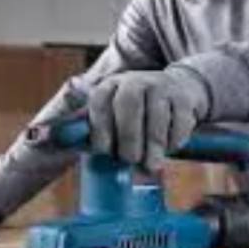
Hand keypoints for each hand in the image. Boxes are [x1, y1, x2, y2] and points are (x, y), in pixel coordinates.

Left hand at [88, 68, 210, 170]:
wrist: (179, 88)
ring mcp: (161, 86)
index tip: (103, 150)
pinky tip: (168, 149)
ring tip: (150, 166)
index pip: (99, 101)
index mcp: (111, 86)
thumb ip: (91, 130)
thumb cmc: (138, 111)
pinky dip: (173, 141)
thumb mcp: (112, 113)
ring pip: (156, 117)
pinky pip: (179, 122)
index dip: (99, 127)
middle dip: (129, 137)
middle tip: (130, 160)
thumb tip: (64, 145)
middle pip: (128, 104)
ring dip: (153, 146)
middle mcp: (135, 81)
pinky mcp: (184, 98)